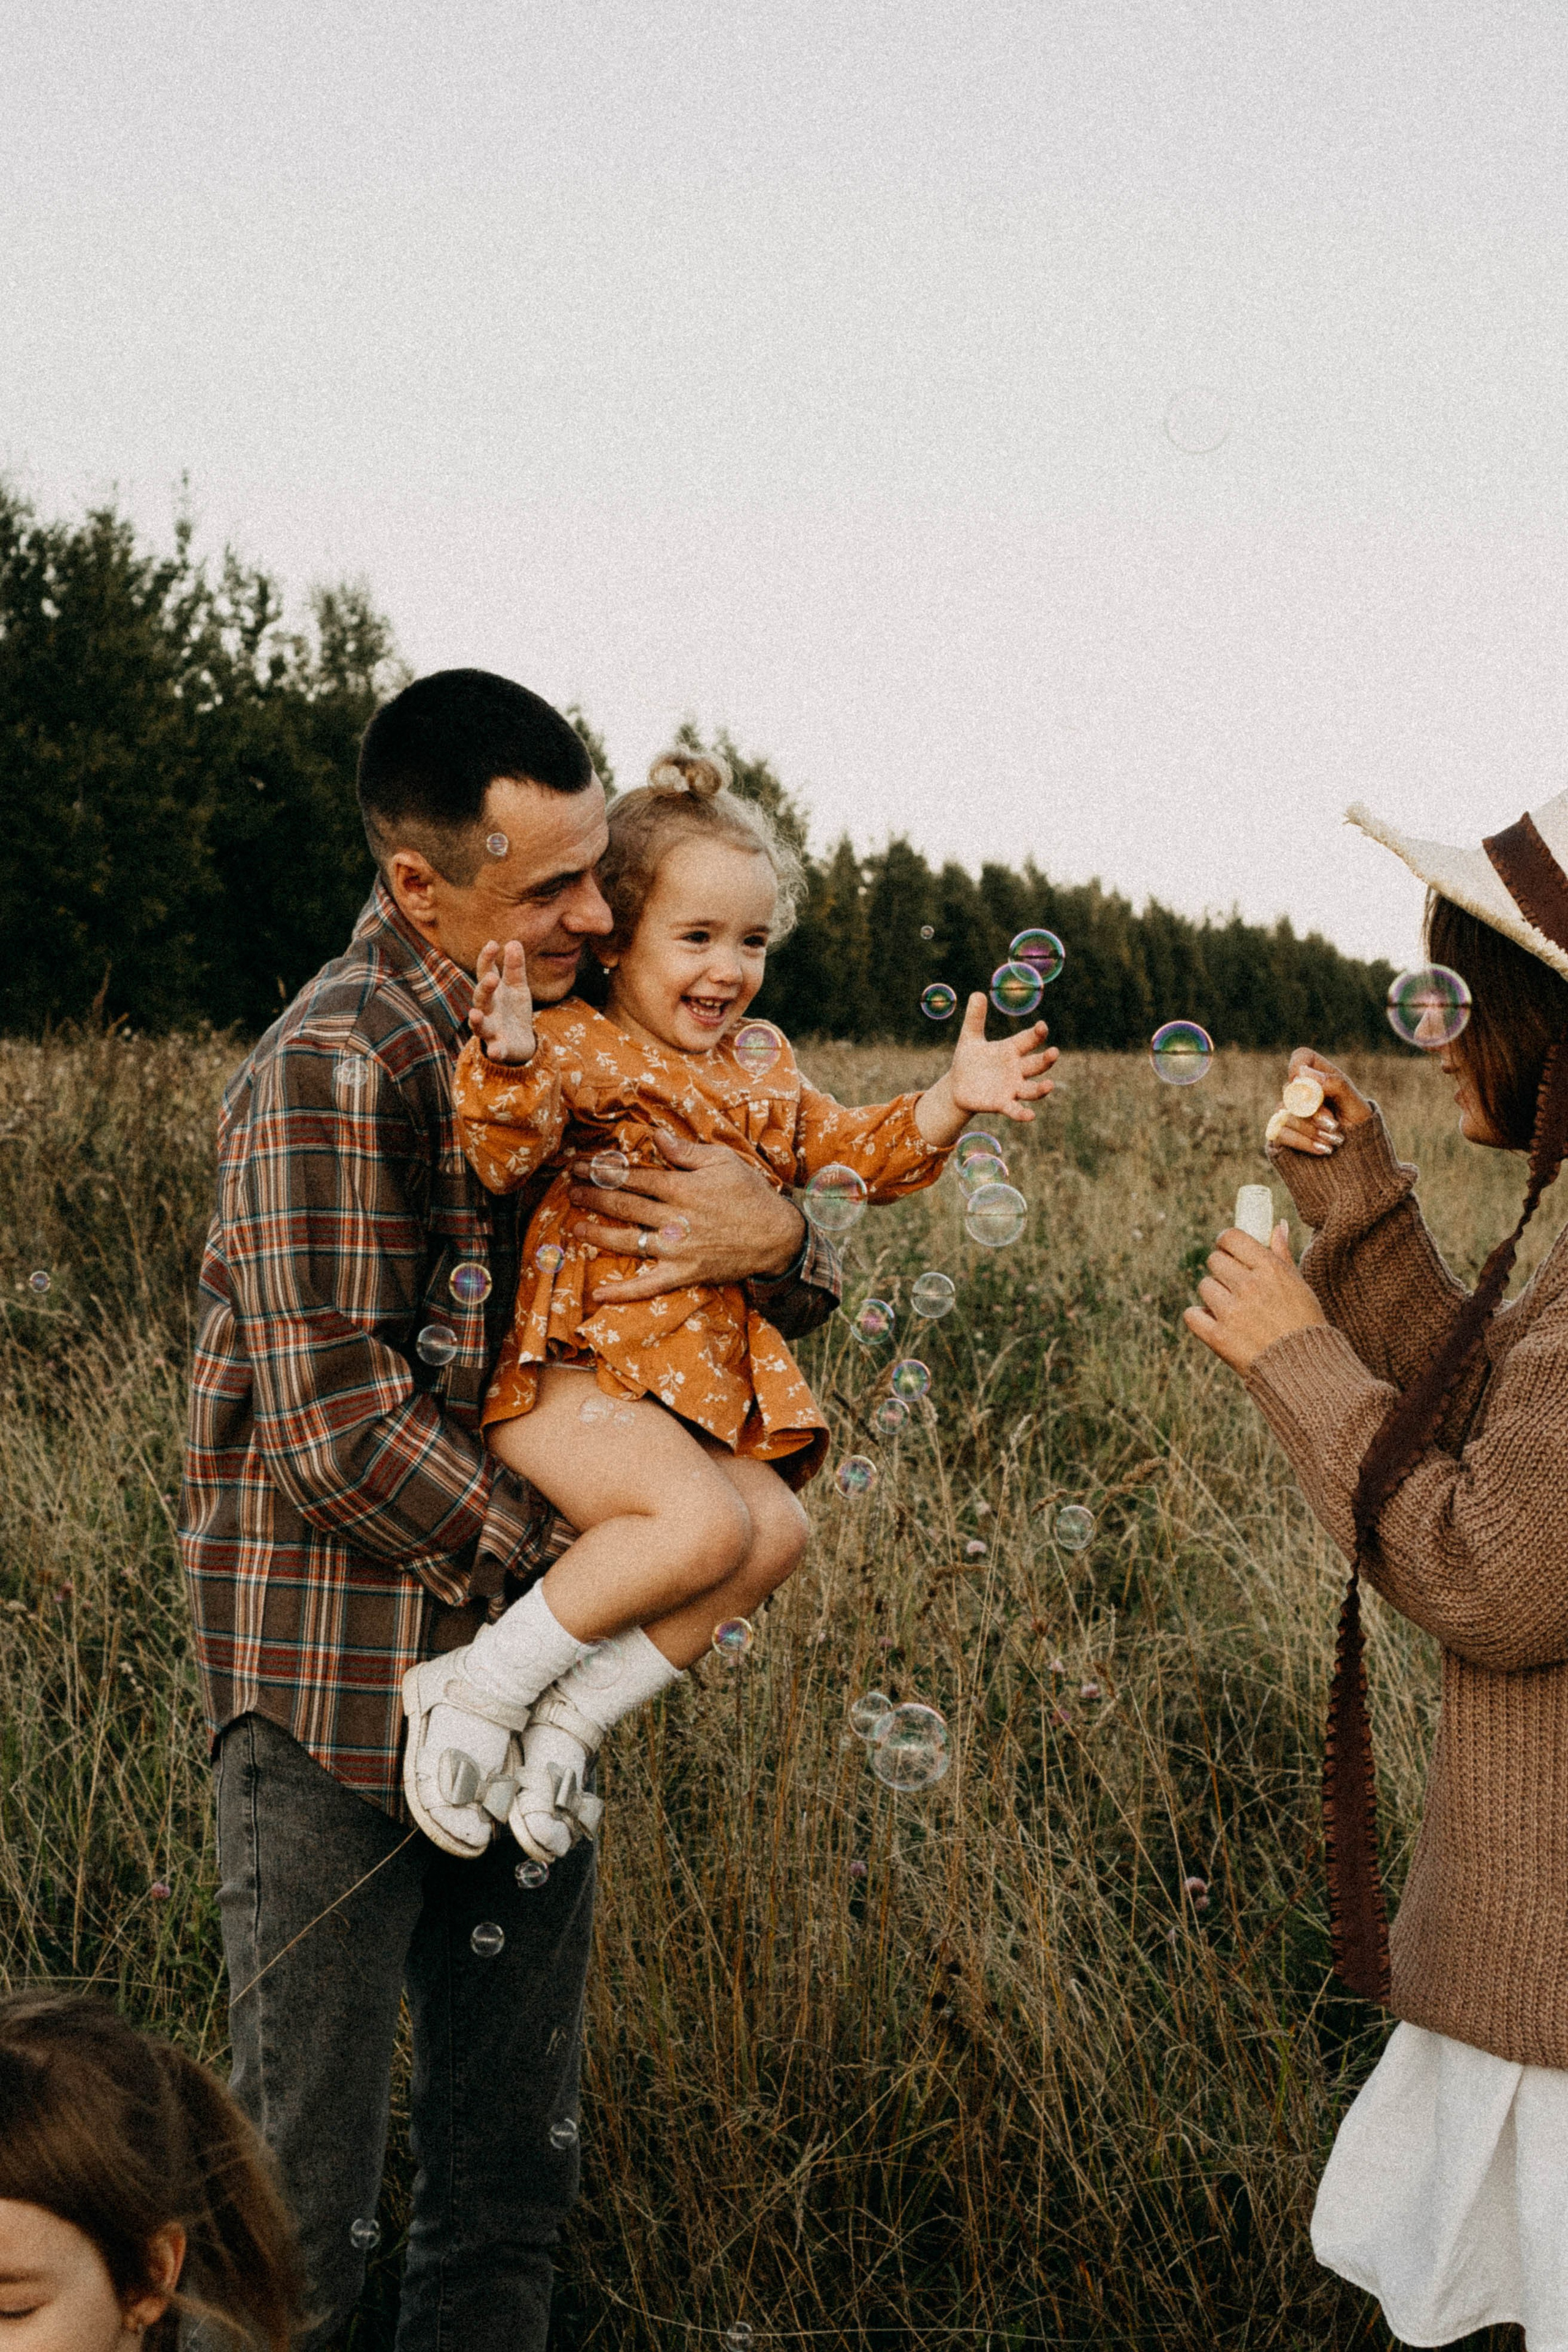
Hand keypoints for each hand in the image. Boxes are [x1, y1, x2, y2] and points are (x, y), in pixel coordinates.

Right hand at [468, 940, 535, 1063]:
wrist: (521, 1042)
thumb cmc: (514, 1010)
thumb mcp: (518, 987)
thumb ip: (515, 967)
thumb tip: (513, 941)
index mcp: (492, 992)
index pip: (485, 971)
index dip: (487, 958)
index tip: (493, 944)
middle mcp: (487, 1009)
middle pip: (480, 997)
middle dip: (484, 988)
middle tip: (492, 978)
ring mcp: (490, 1030)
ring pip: (480, 1025)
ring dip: (477, 1020)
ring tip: (475, 1014)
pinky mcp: (499, 1048)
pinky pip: (495, 1050)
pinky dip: (495, 1051)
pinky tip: (496, 1051)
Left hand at [565, 1130, 806, 1301]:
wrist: (777, 1236)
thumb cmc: (751, 1194)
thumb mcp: (723, 1161)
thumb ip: (685, 1150)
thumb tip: (653, 1135)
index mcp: (681, 1187)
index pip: (633, 1176)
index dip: (603, 1170)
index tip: (581, 1165)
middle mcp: (674, 1218)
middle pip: (624, 1205)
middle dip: (593, 1195)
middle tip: (570, 1190)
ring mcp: (677, 1249)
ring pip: (628, 1241)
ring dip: (598, 1233)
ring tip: (576, 1226)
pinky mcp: (684, 1274)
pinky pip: (648, 1285)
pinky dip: (623, 1292)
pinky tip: (599, 1295)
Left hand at [916, 993, 1058, 1144]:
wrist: (957, 1087)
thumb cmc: (968, 1060)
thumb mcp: (969, 1038)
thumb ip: (975, 1019)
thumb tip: (977, 994)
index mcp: (1011, 1050)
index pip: (1028, 1040)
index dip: (1037, 1034)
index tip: (1042, 1027)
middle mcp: (1016, 1069)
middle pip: (1037, 1065)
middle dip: (1046, 1060)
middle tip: (1054, 1053)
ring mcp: (1011, 1088)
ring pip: (1032, 1089)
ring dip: (1042, 1089)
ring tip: (1049, 1086)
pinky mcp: (1002, 1104)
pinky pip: (1015, 1109)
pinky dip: (1023, 1114)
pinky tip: (1030, 1116)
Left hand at [1183, 1223, 1327, 1375]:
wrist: (1305, 1369)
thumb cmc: (1304, 1324)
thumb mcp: (1299, 1285)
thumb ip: (1282, 1254)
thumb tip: (1277, 1225)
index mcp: (1270, 1269)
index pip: (1231, 1238)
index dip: (1226, 1242)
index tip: (1228, 1251)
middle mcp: (1249, 1287)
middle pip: (1214, 1260)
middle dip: (1222, 1270)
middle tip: (1233, 1285)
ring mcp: (1232, 1312)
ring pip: (1204, 1286)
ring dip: (1213, 1295)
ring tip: (1231, 1309)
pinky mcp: (1218, 1337)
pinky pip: (1192, 1314)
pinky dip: (1199, 1317)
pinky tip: (1214, 1322)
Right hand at [1269, 1048, 1371, 1154]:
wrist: (1357, 1165)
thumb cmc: (1360, 1132)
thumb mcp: (1355, 1106)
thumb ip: (1335, 1084)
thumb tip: (1302, 1074)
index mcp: (1322, 1080)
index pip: (1301, 1059)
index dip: (1298, 1067)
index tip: (1307, 1085)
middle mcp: (1302, 1095)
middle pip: (1290, 1089)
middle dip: (1313, 1109)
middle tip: (1334, 1124)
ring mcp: (1289, 1116)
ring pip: (1285, 1113)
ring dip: (1312, 1129)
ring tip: (1334, 1141)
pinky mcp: (1281, 1136)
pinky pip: (1279, 1132)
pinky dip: (1303, 1141)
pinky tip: (1321, 1150)